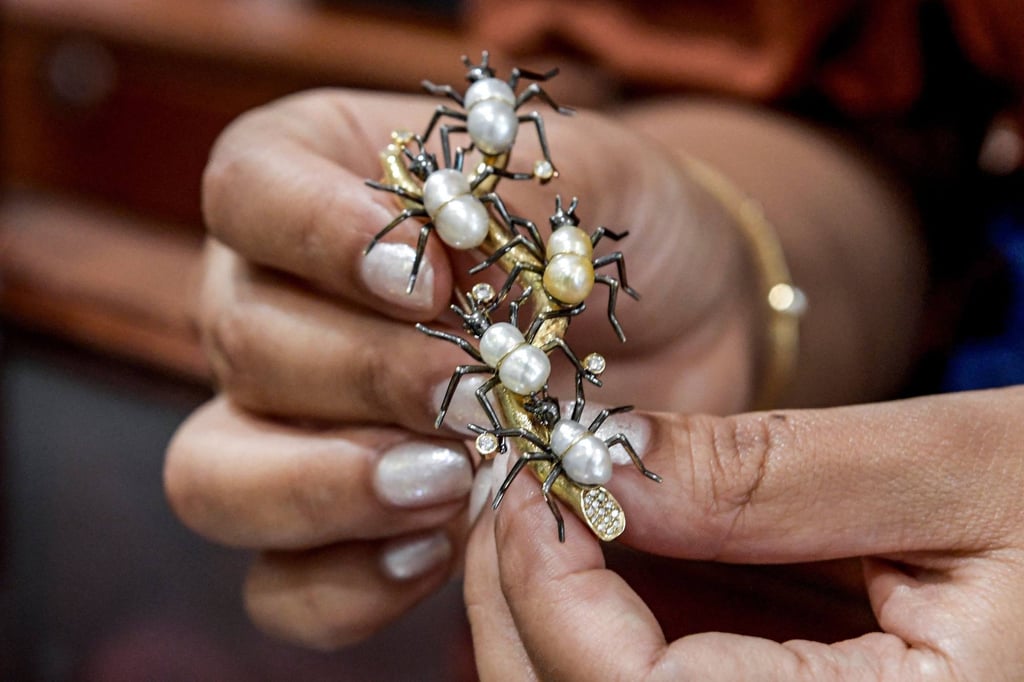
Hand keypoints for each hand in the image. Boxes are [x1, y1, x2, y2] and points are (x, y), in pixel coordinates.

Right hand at [164, 88, 763, 647]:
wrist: (678, 335)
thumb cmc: (625, 240)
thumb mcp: (602, 184)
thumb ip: (516, 191)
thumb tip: (433, 241)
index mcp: (324, 181)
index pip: (248, 188)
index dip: (311, 233)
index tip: (427, 282)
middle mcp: (283, 301)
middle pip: (238, 339)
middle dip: (361, 375)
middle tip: (471, 394)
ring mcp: (289, 424)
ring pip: (215, 475)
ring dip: (327, 488)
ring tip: (452, 482)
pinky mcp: (337, 526)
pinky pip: (281, 586)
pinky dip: (347, 585)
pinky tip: (441, 550)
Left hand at [466, 386, 1023, 679]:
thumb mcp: (961, 470)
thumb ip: (768, 475)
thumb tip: (600, 458)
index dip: (551, 586)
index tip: (534, 475)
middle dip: (523, 598)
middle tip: (524, 483)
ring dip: (551, 603)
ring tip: (561, 500)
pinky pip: (648, 678)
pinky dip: (604, 610)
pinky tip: (616, 536)